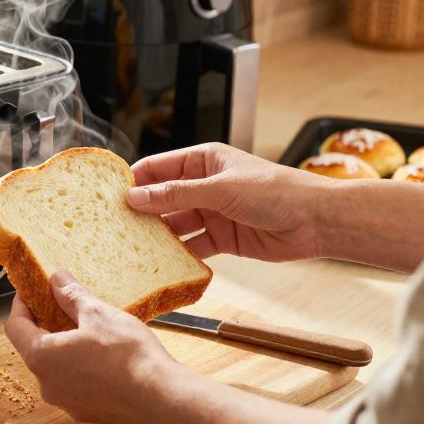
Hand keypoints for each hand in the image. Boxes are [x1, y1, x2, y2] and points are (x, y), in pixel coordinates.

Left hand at [4, 271, 176, 423]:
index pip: (15, 327)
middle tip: (63, 306)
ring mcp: (66, 402)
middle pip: (35, 348)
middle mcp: (47, 385)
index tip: (31, 293)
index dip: (21, 306)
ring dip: (65, 348)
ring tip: (88, 330)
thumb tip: (57, 279)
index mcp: (41, 357)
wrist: (163, 397)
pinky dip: (80, 368)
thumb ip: (71, 295)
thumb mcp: (97, 313)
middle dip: (46, 325)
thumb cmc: (129, 355)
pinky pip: (74, 385)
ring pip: (56, 368)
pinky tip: (103, 356)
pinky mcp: (87, 412)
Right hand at [125, 143, 326, 262]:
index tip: (106, 196)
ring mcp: (212, 212)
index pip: (157, 168)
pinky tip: (162, 262)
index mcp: (203, 160)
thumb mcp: (219, 188)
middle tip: (112, 227)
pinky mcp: (223, 238)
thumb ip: (175, 194)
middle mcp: (204, 185)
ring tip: (132, 247)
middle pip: (162, 198)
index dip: (133, 181)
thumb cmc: (275, 191)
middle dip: (140, 211)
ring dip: (158, 235)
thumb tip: (135, 196)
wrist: (317, 220)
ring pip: (175, 224)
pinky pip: (193, 246)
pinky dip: (179, 254)